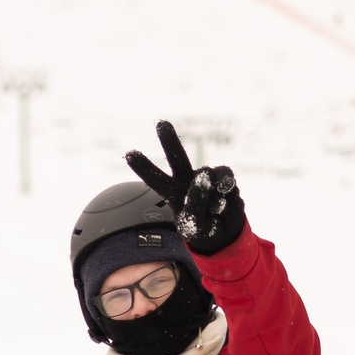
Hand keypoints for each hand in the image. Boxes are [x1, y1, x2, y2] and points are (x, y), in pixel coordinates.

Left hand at [124, 120, 244, 254]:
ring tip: (211, 212)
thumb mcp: (193, 226)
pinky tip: (223, 200)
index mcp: (171, 191)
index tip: (129, 154)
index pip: (155, 179)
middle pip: (177, 158)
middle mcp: (186, 178)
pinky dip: (225, 193)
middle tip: (161, 124)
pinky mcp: (224, 175)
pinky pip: (224, 179)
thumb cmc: (202, 227)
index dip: (144, 167)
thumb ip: (196, 203)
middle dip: (169, 141)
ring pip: (206, 178)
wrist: (224, 230)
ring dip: (209, 200)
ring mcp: (206, 175)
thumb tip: (206, 174)